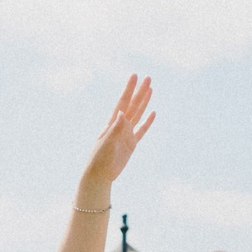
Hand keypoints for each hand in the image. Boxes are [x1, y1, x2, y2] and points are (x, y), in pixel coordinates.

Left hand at [80, 74, 156, 196]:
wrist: (99, 175)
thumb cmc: (99, 159)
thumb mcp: (107, 143)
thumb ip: (115, 128)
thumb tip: (121, 112)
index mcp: (112, 123)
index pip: (122, 102)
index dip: (129, 89)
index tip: (134, 76)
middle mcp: (120, 126)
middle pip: (132, 105)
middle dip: (140, 91)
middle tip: (148, 77)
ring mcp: (126, 134)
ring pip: (138, 114)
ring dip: (144, 102)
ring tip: (150, 89)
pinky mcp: (131, 144)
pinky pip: (141, 130)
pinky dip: (147, 122)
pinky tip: (153, 113)